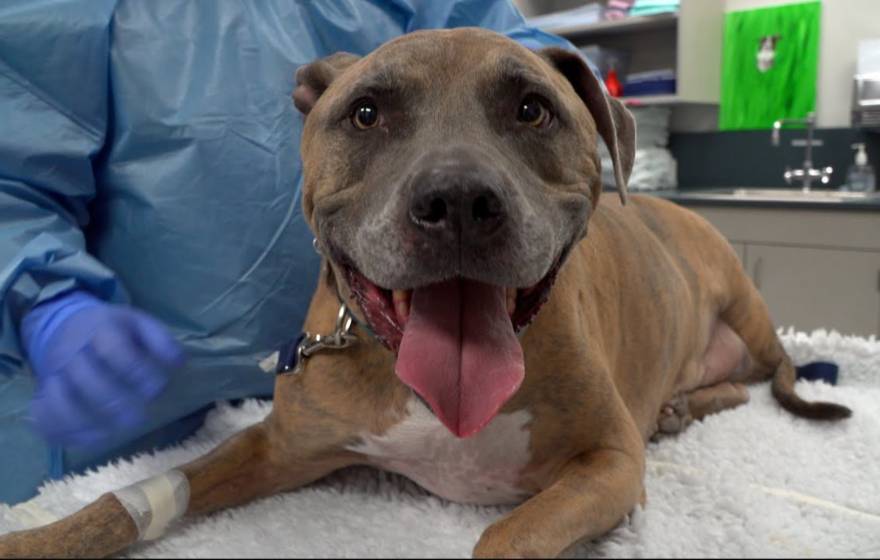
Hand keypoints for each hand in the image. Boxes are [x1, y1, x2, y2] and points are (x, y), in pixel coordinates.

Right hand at [20, 291, 184, 447]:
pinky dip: (64, 432)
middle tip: (138, 419)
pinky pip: (45, 418)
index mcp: (100, 330)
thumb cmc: (111, 330)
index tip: (157, 388)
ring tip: (113, 432)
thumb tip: (179, 362)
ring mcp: (53, 374)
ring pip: (61, 402)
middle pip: (87, 380)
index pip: (115, 350)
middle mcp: (72, 351)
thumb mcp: (138, 323)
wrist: (63, 325)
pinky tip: (92, 438)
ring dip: (87, 422)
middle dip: (115, 403)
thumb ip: (161, 340)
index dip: (137, 372)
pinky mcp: (43, 394)